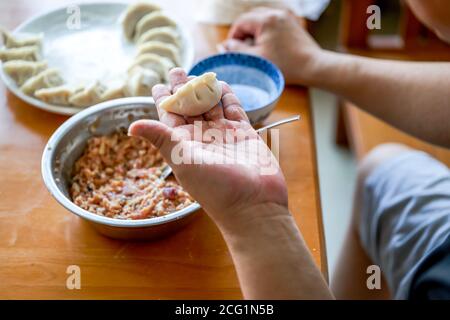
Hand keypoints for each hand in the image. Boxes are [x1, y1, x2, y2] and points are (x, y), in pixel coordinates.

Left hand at [129, 68, 287, 230]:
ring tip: (198, 74)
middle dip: (183, 89)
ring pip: (211, 106)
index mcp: (183, 144)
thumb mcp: (182, 160)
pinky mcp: (244, 134)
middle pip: (190, 107)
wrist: (253, 203)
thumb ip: (161, 138)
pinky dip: (228, 96)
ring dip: (204, 89)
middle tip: (177, 70)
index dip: (164, 100)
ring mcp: (224, 135)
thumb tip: (131, 127)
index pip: (169, 117)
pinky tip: (222, 85)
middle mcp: (202, 138)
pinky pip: (234, 109)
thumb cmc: (216, 187)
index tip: (159, 85)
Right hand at [222, 7, 322, 84]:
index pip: (241, 22)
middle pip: (251, 17)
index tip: (231, 49)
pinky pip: (273, 21)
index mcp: (265, 20)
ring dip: (254, 30)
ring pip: (262, 18)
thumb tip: (224, 45)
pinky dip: (265, 30)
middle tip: (240, 48)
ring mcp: (285, 17)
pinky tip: (266, 44)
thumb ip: (238, 50)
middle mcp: (276, 14)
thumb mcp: (257, 58)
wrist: (312, 66)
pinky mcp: (292, 23)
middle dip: (243, 31)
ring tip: (253, 46)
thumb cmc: (286, 65)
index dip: (233, 36)